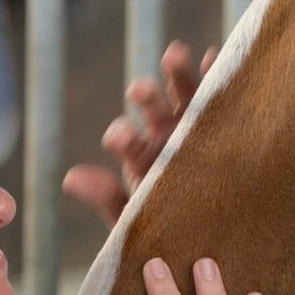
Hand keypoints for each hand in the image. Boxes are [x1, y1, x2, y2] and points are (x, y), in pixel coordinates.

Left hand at [63, 41, 217, 225]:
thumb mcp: (139, 219)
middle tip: (139, 90)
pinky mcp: (225, 119)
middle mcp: (166, 134)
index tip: (120, 138)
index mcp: (142, 157)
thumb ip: (107, 198)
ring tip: (174, 55)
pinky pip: (220, 92)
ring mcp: (196, 123)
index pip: (126, 139)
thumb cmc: (174, 231)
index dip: (122, 135)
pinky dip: (216, 73)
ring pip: (184, 91)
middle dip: (146, 96)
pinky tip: (214, 58)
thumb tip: (70, 177)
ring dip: (177, 71)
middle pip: (152, 107)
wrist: (219, 239)